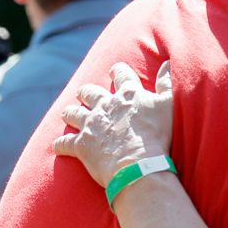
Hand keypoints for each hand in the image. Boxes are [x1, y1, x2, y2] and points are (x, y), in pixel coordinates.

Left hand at [54, 61, 173, 186]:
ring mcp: (91, 125)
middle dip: (86, 92)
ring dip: (70, 113)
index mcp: (128, 95)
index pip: (121, 75)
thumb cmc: (158, 135)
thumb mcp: (169, 105)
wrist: (139, 165)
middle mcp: (105, 106)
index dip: (118, 71)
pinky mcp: (81, 145)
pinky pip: (65, 143)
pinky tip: (58, 146)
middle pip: (90, 93)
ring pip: (73, 114)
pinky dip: (61, 144)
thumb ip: (167, 83)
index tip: (115, 70)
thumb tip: (167, 63)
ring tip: (67, 114)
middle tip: (84, 93)